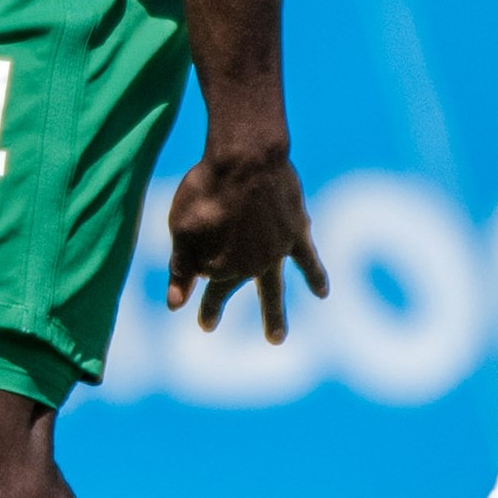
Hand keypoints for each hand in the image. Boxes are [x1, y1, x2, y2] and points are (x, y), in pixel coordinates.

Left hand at [164, 148, 327, 341]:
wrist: (247, 159)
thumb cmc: (207, 190)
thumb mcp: (183, 228)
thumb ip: (181, 268)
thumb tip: (175, 306)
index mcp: (220, 266)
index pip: (209, 288)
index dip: (205, 303)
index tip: (203, 322)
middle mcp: (249, 266)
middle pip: (233, 289)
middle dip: (218, 307)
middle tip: (208, 327)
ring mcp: (276, 252)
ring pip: (275, 288)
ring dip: (273, 314)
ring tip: (276, 338)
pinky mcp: (297, 232)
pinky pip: (309, 260)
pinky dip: (315, 277)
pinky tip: (322, 292)